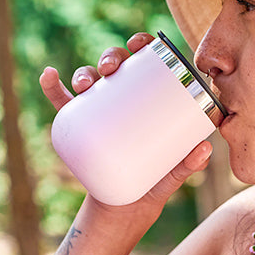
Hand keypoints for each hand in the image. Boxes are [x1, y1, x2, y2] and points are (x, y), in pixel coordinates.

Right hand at [41, 32, 212, 211]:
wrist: (123, 211)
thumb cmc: (153, 184)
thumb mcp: (172, 175)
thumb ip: (188, 164)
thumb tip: (206, 148)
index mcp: (146, 99)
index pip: (144, 63)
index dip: (141, 44)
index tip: (140, 43)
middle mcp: (120, 100)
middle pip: (114, 65)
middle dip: (110, 56)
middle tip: (112, 69)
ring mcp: (97, 113)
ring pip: (88, 80)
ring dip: (84, 72)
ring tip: (86, 82)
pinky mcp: (77, 129)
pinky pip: (61, 103)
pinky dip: (52, 86)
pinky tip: (48, 75)